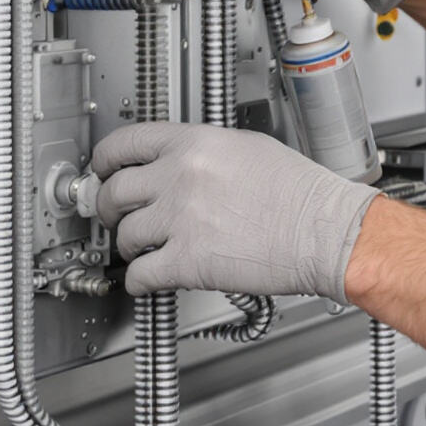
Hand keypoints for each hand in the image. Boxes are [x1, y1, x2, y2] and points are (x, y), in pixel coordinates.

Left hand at [91, 122, 379, 299]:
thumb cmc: (301, 193)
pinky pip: (140, 274)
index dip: (104, 161)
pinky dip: (139, 281)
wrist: (323, 230)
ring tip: (141, 250)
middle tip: (117, 216)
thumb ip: (205, 152)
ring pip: (125, 235)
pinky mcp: (188, 261)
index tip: (102, 170)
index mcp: (194, 144)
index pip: (124, 144)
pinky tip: (148, 280)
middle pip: (115, 191)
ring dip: (128, 246)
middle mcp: (180, 177)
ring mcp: (180, 219)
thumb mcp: (248, 149)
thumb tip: (181, 162)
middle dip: (110, 208)